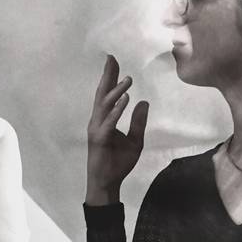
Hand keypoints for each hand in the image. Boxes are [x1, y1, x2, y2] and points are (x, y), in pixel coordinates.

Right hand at [85, 54, 148, 204]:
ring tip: (128, 79)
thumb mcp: (135, 140)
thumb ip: (138, 122)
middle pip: (102, 94)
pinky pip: (109, 122)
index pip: (107, 95)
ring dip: (116, 91)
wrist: (107, 183)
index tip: (113, 61)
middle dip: (107, 76)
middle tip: (112, 58)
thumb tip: (144, 102)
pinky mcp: (100, 140)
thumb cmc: (118, 163)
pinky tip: (126, 100)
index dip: (110, 77)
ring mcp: (97, 130)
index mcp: (104, 120)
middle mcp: (97, 121)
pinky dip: (117, 110)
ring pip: (105, 105)